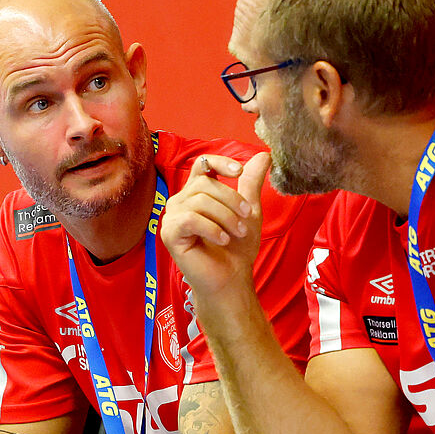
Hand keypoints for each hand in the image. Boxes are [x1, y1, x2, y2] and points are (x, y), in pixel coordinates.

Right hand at [159, 152, 269, 305]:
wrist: (231, 278)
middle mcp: (181, 202)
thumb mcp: (249, 210)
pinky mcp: (170, 234)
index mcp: (197, 193)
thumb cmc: (237, 248)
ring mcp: (173, 218)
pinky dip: (212, 229)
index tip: (239, 172)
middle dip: (231, 200)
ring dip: (225, 216)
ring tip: (238, 233)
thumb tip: (265, 155)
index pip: (202, 164)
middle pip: (204, 183)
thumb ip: (251, 182)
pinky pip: (190, 220)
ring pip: (199, 201)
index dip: (220, 163)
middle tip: (247, 218)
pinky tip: (223, 240)